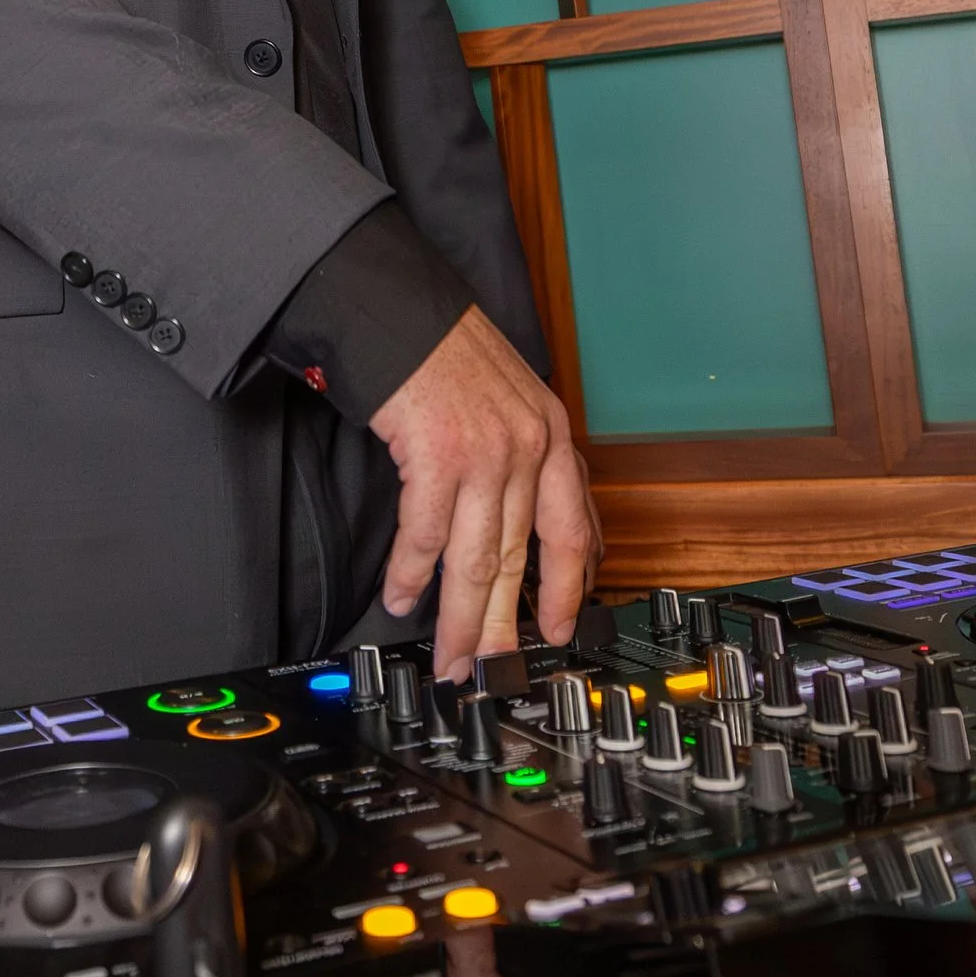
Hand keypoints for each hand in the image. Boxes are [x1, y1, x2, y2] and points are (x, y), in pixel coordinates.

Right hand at [368, 308, 597, 682]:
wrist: (400, 308)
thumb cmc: (445, 350)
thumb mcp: (508, 398)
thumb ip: (520, 456)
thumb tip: (512, 520)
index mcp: (550, 436)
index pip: (575, 530)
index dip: (570, 589)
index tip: (561, 628)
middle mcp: (528, 448)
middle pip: (520, 559)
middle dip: (505, 625)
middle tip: (494, 668)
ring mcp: (486, 453)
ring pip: (477, 559)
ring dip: (459, 617)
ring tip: (449, 655)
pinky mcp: (438, 453)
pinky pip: (427, 533)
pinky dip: (411, 572)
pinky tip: (400, 594)